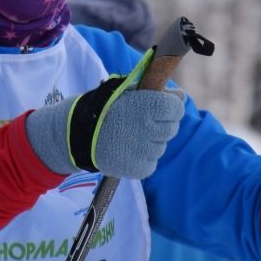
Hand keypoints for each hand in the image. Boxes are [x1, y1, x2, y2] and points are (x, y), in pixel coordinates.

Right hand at [25, 75, 184, 179]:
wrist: (77, 136)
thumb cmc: (104, 109)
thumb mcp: (127, 92)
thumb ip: (155, 92)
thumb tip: (182, 97)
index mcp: (147, 106)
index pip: (177, 108)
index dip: (169, 107)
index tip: (159, 108)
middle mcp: (149, 129)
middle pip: (171, 128)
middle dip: (160, 124)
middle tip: (140, 123)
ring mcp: (144, 151)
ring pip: (161, 146)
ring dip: (150, 142)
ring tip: (129, 137)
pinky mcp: (140, 169)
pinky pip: (151, 162)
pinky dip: (143, 158)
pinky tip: (127, 150)